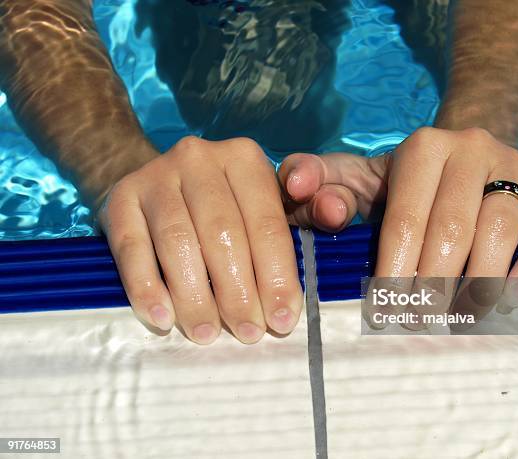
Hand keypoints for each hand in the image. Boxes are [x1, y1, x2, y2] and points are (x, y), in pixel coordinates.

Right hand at [98, 137, 302, 343]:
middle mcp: (200, 159)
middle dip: (238, 292)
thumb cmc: (222, 203)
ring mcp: (156, 176)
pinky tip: (162, 318)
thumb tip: (295, 285)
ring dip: (194, 297)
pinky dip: (147, 288)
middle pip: (223, 234)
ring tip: (206, 333)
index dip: (277, 277)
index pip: (266, 224)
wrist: (156, 179)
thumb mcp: (260, 202)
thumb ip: (287, 233)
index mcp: (244, 159)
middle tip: (247, 332)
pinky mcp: (120, 199)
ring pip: (178, 242)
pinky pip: (131, 248)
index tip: (282, 320)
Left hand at [279, 127, 517, 314]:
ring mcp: (511, 165)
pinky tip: (509, 296)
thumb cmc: (401, 180)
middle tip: (418, 322)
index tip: (385, 312)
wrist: (465, 155)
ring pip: (500, 230)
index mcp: (420, 149)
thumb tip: (297, 188)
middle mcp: (468, 149)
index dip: (394, 272)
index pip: (404, 220)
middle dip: (433, 286)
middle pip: (452, 230)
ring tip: (457, 317)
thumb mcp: (355, 174)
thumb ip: (317, 180)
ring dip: (480, 283)